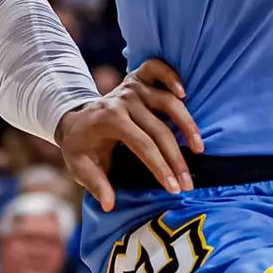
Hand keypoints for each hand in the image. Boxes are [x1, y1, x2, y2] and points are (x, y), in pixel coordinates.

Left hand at [55, 58, 204, 212]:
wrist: (73, 117)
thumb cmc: (80, 145)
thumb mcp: (79, 166)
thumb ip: (96, 184)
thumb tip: (110, 204)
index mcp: (110, 121)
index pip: (143, 146)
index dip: (160, 168)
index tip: (174, 189)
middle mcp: (123, 101)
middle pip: (159, 130)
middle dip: (176, 159)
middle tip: (188, 183)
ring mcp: (131, 87)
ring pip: (167, 101)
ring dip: (187, 124)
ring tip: (199, 148)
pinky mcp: (137, 78)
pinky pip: (157, 68)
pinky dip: (171, 75)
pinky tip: (185, 92)